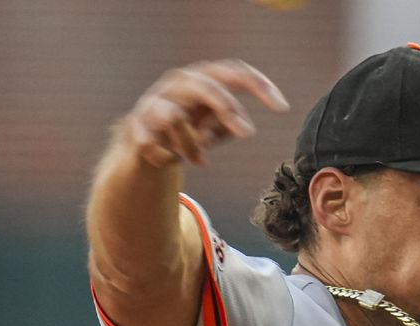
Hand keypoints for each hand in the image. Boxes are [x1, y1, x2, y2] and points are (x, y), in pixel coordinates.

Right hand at [126, 60, 289, 167]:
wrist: (145, 146)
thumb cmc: (187, 132)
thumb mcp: (213, 130)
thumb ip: (228, 125)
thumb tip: (239, 127)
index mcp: (204, 80)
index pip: (235, 72)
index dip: (260, 86)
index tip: (282, 108)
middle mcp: (179, 83)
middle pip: (207, 84)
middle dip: (228, 108)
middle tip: (247, 134)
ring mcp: (156, 101)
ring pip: (174, 115)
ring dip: (191, 144)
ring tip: (199, 160)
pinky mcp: (138, 123)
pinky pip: (151, 139)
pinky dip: (165, 153)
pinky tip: (167, 159)